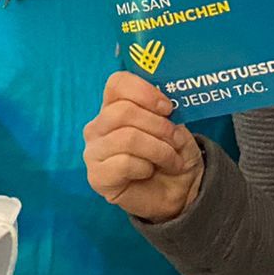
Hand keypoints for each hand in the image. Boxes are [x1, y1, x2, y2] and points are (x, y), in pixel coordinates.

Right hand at [84, 73, 203, 222]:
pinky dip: (145, 167)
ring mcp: (94, 152)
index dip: (144, 92)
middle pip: (123, 111)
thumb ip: (166, 112)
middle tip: (175, 140)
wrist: (179, 190)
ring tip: (171, 159)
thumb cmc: (174, 153)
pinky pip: (123, 163)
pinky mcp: (97, 177)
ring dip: (159, 149)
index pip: (117, 84)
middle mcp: (98, 127)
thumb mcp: (177, 126)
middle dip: (158, 126)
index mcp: (114, 107)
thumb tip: (164, 105)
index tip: (167, 108)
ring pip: (127, 137)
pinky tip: (149, 172)